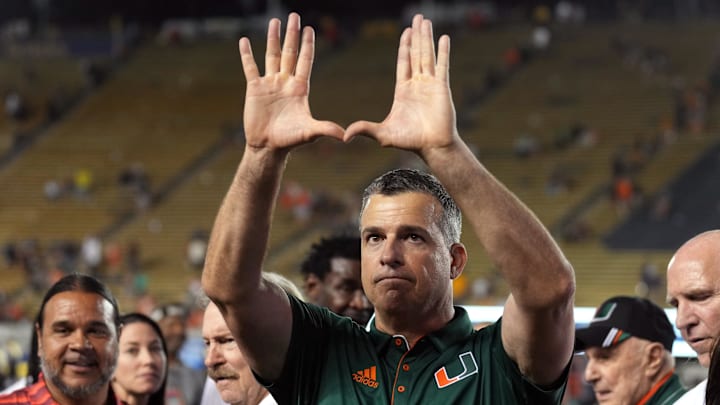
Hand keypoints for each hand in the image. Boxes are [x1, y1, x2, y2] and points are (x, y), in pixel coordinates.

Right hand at [239, 13, 343, 151]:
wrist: (268, 147)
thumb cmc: (290, 140)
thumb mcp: (309, 133)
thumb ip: (325, 129)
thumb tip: (344, 135)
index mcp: (299, 88)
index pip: (305, 61)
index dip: (307, 45)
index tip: (310, 29)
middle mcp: (285, 82)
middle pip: (289, 53)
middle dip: (292, 34)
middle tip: (295, 16)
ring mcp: (270, 84)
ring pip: (272, 56)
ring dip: (273, 38)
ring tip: (275, 21)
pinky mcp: (254, 89)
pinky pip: (250, 68)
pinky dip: (247, 55)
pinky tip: (245, 41)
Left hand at [344, 15, 456, 153]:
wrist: (432, 147)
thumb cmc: (410, 141)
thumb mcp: (383, 134)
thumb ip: (364, 129)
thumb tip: (344, 136)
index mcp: (404, 90)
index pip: (404, 62)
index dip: (404, 46)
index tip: (406, 32)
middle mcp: (418, 84)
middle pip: (416, 53)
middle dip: (416, 36)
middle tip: (417, 18)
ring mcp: (431, 84)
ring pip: (427, 55)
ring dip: (427, 37)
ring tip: (426, 21)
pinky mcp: (442, 87)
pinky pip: (442, 65)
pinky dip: (443, 51)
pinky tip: (444, 38)